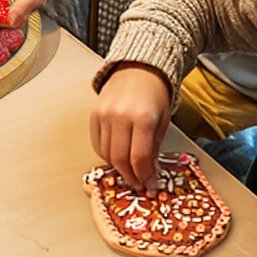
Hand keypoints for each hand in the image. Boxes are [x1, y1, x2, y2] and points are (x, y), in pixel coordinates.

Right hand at [91, 62, 171, 188]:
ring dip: (118, 167)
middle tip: (137, 184)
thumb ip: (154, 148)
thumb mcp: (162, 121)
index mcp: (143, 117)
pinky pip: (97, 144)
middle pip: (120, 158)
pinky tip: (117, 157)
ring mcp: (104, 115)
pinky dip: (107, 155)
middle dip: (130, 175)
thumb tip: (150, 174)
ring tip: (129, 172)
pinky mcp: (94, 115)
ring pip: (107, 153)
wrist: (138, 70)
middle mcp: (121, 116)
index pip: (140, 157)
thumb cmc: (154, 96)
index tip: (149, 186)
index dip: (144, 176)